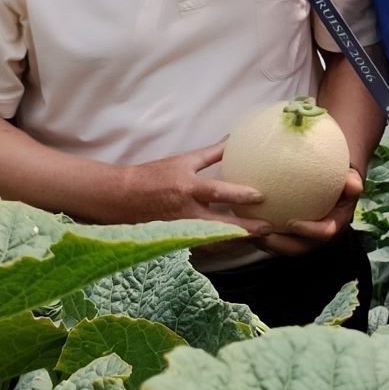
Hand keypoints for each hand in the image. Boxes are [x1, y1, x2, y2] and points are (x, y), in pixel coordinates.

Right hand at [118, 138, 272, 235]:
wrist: (120, 198)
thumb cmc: (153, 176)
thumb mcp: (183, 161)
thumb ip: (211, 154)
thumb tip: (233, 140)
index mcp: (187, 189)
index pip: (217, 192)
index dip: (240, 195)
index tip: (261, 196)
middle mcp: (185, 213)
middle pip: (220, 225)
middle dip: (246, 229)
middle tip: (268, 228)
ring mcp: (180, 231)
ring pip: (213, 243)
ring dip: (236, 242)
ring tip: (258, 239)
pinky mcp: (175, 243)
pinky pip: (201, 250)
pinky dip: (219, 248)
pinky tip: (234, 246)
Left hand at [251, 167, 363, 256]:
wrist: (334, 184)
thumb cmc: (341, 179)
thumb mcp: (350, 178)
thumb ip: (352, 182)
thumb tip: (354, 185)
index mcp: (335, 225)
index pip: (324, 234)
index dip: (308, 232)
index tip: (291, 223)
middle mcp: (318, 237)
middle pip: (298, 248)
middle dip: (279, 246)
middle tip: (261, 235)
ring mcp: (302, 238)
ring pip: (282, 247)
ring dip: (264, 242)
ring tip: (246, 232)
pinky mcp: (288, 235)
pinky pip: (273, 236)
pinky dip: (258, 232)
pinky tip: (242, 220)